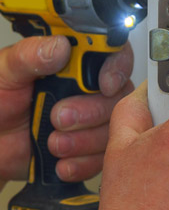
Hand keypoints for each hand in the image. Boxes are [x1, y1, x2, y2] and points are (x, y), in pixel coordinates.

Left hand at [0, 35, 132, 184]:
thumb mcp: (5, 72)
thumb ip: (30, 55)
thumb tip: (59, 46)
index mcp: (71, 62)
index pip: (113, 54)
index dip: (116, 68)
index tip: (104, 85)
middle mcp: (86, 88)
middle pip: (117, 96)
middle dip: (91, 112)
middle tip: (58, 118)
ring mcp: (90, 119)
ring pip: (112, 128)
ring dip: (85, 141)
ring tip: (53, 143)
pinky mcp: (88, 148)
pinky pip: (102, 157)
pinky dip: (82, 163)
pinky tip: (61, 162)